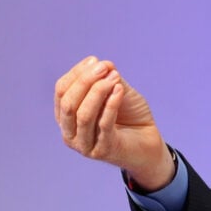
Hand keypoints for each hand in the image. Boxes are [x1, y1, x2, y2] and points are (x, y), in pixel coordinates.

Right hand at [55, 56, 174, 190]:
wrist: (149, 142)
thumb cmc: (131, 116)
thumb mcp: (119, 92)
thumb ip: (108, 79)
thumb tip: (103, 64)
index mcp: (67, 116)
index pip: (62, 90)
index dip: (77, 73)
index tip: (96, 60)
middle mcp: (70, 133)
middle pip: (68, 103)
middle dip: (85, 81)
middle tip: (105, 67)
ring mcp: (85, 144)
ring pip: (83, 115)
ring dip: (98, 91)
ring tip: (115, 77)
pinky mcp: (103, 150)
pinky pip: (103, 124)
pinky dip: (111, 104)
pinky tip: (119, 90)